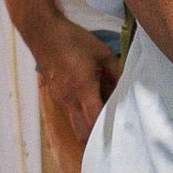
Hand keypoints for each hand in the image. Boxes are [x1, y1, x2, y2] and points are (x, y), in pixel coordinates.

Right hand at [22, 12, 121, 172]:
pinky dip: (80, 118)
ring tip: (105, 126)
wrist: (43, 32)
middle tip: (113, 140)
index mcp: (83, 89)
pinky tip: (91, 109)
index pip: (95, 121)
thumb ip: (117, 72)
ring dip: (88, 128)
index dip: (107, 132)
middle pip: (82, 132)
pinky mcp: (55, 95)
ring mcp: (60, 99)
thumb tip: (129, 89)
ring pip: (75, 125)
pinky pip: (69, 114)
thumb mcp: (102, 52)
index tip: (120, 139)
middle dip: (96, 139)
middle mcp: (69, 99)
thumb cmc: (74, 40)